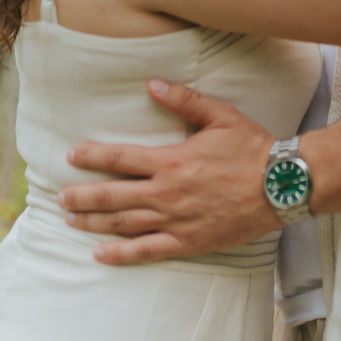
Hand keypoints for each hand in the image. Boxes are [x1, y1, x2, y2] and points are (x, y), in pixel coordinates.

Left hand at [57, 83, 277, 264]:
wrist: (281, 187)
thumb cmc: (252, 149)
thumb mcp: (221, 116)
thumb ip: (184, 101)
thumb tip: (152, 86)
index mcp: (172, 161)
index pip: (120, 159)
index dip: (92, 157)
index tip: (71, 156)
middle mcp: (167, 193)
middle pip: (113, 196)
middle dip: (82, 197)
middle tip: (60, 197)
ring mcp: (176, 221)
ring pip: (124, 225)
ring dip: (93, 224)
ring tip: (70, 221)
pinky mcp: (188, 243)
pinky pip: (146, 251)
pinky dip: (120, 254)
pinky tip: (99, 254)